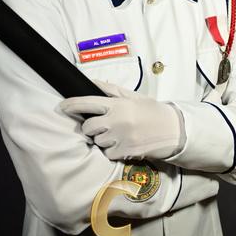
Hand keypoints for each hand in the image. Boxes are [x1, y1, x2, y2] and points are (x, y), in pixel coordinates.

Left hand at [59, 80, 184, 160]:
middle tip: (100, 125)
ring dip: (102, 139)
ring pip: (97, 141)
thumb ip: (111, 90)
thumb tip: (92, 82)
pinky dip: (111, 150)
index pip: (88, 102)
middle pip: (89, 126)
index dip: (72, 104)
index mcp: (118, 104)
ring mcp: (121, 137)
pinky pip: (107, 153)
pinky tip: (121, 144)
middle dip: (90, 127)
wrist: (173, 130)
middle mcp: (117, 120)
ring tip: (117, 134)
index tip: (62, 106)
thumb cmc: (152, 111)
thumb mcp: (133, 97)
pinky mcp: (126, 151)